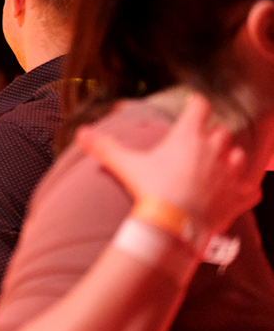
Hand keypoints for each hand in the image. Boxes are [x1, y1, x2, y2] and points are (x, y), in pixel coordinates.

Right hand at [78, 92, 262, 237]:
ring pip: (239, 156)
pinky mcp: (238, 197)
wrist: (175, 226)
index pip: (201, 106)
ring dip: (229, 159)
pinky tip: (236, 192)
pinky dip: (244, 189)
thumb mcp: (125, 165)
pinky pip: (250, 189)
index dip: (197, 104)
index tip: (192, 106)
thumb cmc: (152, 190)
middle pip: (221, 132)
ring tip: (216, 166)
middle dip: (212, 136)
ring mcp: (230, 174)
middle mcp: (214, 150)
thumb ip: (104, 146)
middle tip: (198, 144)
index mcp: (188, 136)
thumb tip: (80, 132)